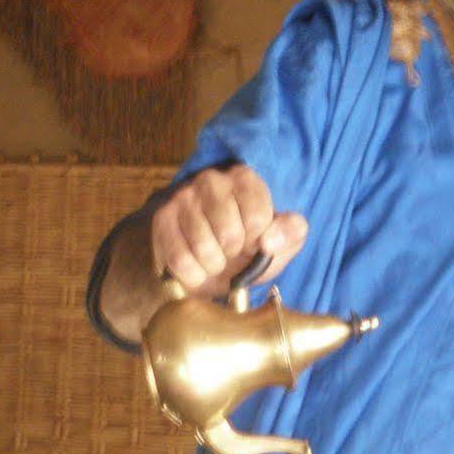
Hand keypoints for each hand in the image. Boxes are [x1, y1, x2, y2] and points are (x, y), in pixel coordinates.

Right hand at [150, 165, 307, 298]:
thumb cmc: (247, 251)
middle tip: (230, 252)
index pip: (258, 220)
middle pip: (230, 235)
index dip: (258, 243)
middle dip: (234, 255)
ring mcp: (183, 198)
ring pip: (204, 248)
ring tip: (214, 259)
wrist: (206, 266)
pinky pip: (181, 260)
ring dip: (214, 266)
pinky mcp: (162, 220)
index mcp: (245, 179)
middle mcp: (211, 180)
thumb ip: (291, 233)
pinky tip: (197, 267)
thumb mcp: (280, 242)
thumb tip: (269, 241)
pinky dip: (194, 275)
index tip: (253, 243)